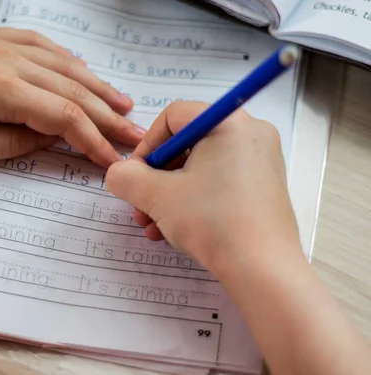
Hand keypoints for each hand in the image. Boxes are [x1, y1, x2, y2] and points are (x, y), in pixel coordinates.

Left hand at [0, 28, 143, 167]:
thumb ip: (8, 141)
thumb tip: (48, 135)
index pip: (62, 116)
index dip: (92, 140)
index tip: (112, 160)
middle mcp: (5, 58)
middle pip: (71, 89)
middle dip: (107, 115)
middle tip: (135, 134)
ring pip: (62, 64)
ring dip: (96, 86)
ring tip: (123, 104)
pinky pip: (39, 43)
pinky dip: (67, 59)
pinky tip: (82, 70)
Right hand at [105, 101, 299, 274]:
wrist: (263, 269)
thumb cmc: (212, 221)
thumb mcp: (156, 196)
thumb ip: (126, 177)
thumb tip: (120, 173)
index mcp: (228, 123)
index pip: (173, 116)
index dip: (147, 145)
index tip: (135, 176)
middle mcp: (251, 133)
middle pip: (187, 143)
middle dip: (156, 178)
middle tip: (141, 205)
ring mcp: (262, 161)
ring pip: (201, 167)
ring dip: (169, 194)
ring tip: (153, 225)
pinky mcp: (266, 187)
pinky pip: (220, 182)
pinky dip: (194, 200)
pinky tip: (174, 230)